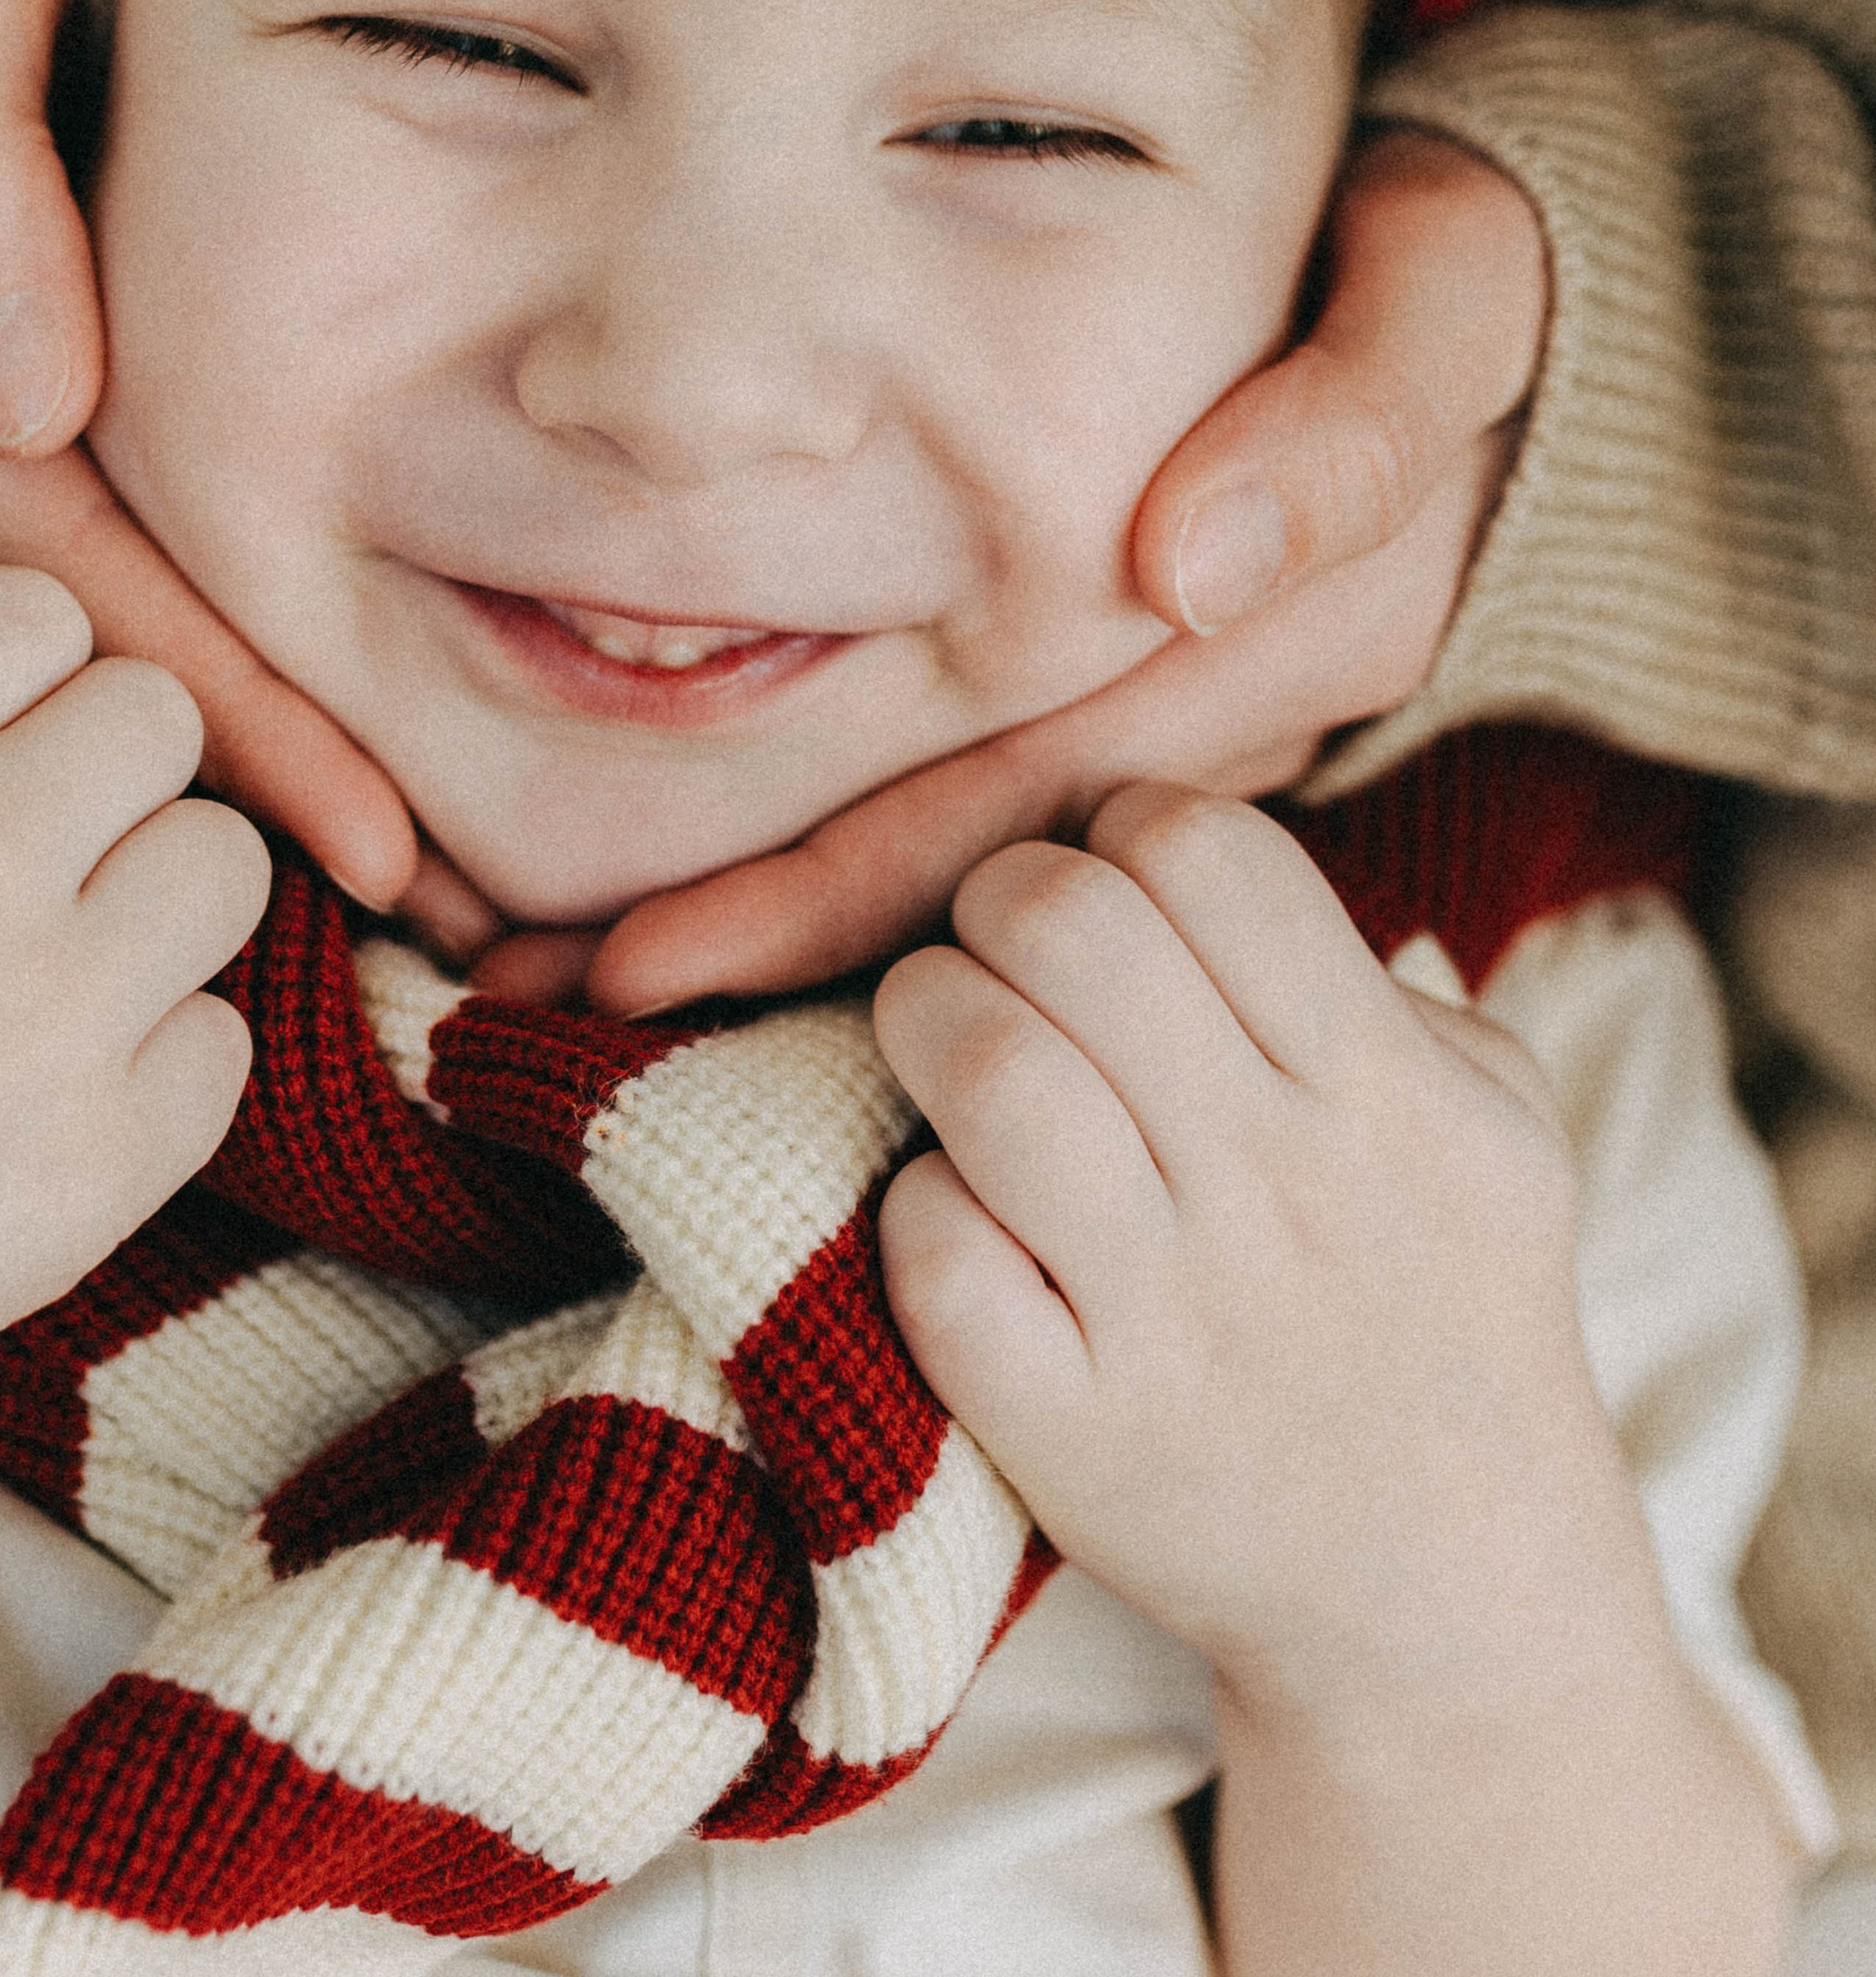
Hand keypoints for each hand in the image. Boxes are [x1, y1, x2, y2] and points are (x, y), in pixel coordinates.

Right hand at [0, 0, 433, 918]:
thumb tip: (16, 390)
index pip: (45, 540)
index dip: (211, 687)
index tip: (367, 826)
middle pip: (67, 603)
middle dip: (238, 755)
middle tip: (426, 899)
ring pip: (75, 579)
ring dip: (220, 714)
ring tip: (396, 855)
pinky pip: (80, 512)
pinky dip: (190, 610)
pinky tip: (297, 706)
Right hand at [0, 574, 270, 1536]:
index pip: (38, 615)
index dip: (7, 682)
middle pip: (157, 721)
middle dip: (98, 780)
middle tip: (26, 863)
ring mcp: (44, 1009)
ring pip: (224, 865)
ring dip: (156, 905)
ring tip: (62, 972)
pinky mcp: (89, 1170)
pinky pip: (222, 1051)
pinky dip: (161, 1069)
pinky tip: (56, 1105)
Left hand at [533, 129, 1543, 1012]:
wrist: (1552, 320)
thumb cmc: (1462, 283)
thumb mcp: (1441, 312)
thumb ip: (1347, 431)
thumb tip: (1197, 563)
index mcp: (1260, 652)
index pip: (1010, 810)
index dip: (828, 897)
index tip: (639, 965)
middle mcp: (1214, 721)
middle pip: (962, 876)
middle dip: (755, 946)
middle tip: (528, 1001)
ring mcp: (1192, 725)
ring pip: (969, 859)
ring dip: (787, 918)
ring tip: (564, 975)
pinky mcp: (1171, 700)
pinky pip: (996, 798)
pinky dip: (859, 850)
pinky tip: (717, 884)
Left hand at [871, 787, 1659, 1711]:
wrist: (1452, 1593)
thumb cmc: (1450, 1300)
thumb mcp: (1496, 1118)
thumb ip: (1384, 973)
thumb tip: (1206, 851)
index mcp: (1387, 1089)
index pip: (1207, 850)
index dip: (1126, 825)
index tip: (1116, 876)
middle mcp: (1282, 1190)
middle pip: (1070, 925)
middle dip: (1003, 896)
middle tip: (1008, 946)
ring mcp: (1171, 1319)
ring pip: (986, 1069)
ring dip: (930, 1015)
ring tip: (948, 1035)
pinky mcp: (1070, 1433)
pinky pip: (935, 1252)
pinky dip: (921, 1202)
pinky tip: (962, 1204)